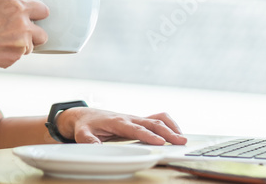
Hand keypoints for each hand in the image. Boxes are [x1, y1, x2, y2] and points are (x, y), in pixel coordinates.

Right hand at [0, 0, 48, 69]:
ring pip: (32, 46)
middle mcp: (23, 26)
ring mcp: (20, 44)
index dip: (37, 12)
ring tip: (2, 39)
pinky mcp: (15, 58)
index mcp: (18, 8)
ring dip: (22, 44)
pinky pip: (19, 55)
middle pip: (43, 33)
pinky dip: (12, 52)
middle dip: (33, 32)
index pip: (44, 10)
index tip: (30, 15)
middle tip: (17, 31)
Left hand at [55, 107, 186, 145]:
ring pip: (156, 119)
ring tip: (182, 138)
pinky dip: (168, 123)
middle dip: (167, 132)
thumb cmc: (86, 126)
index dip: (147, 135)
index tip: (160, 142)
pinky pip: (156, 118)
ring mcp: (135, 118)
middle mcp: (128, 118)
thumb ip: (89, 142)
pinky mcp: (138, 120)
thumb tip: (96, 149)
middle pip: (151, 123)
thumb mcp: (82, 135)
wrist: (85, 116)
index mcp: (117, 122)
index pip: (135, 128)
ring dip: (170, 126)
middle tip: (180, 141)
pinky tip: (175, 132)